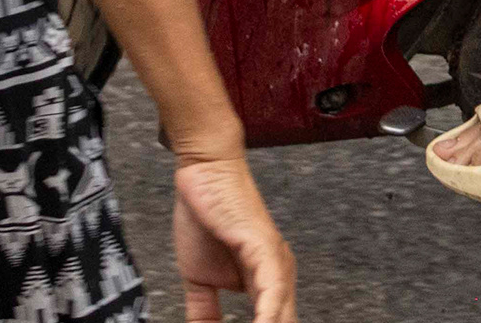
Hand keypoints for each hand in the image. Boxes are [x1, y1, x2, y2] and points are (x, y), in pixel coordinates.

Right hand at [168, 148, 296, 322]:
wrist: (203, 172)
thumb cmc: (207, 215)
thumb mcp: (199, 277)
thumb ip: (205, 311)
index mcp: (265, 282)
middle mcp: (278, 275)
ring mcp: (276, 263)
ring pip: (281, 316)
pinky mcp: (267, 250)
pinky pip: (273, 293)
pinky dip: (268, 318)